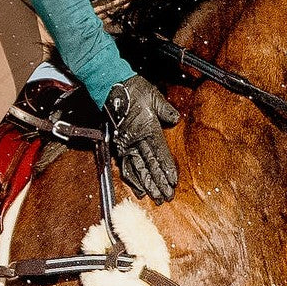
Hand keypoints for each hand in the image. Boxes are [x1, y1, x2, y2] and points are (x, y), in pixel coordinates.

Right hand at [105, 76, 180, 203]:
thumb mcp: (154, 96)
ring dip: (147, 186)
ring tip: (156, 198)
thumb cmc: (133, 90)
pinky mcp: (119, 146)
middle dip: (159, 183)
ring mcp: (126, 145)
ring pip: (138, 170)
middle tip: (167, 197)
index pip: (159, 153)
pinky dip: (132, 181)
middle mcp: (136, 140)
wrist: (111, 87)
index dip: (166, 168)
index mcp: (147, 129)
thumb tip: (175, 119)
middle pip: (150, 166)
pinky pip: (125, 167)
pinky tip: (139, 191)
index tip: (173, 181)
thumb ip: (166, 109)